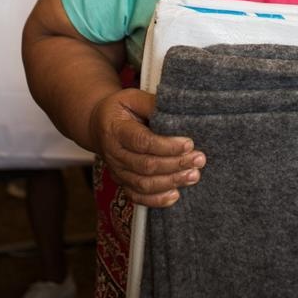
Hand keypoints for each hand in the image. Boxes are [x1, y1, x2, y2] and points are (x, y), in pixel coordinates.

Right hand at [89, 88, 205, 207]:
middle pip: (146, 165)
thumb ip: (151, 104)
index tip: (189, 144)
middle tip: (199, 159)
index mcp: (116, 130)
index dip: (167, 145)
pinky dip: (156, 200)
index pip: (142, 141)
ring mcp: (117, 171)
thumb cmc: (120, 110)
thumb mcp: (132, 98)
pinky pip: (138, 197)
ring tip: (194, 175)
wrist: (98, 126)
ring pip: (144, 184)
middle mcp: (114, 154)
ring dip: (171, 181)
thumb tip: (176, 111)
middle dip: (175, 164)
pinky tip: (175, 194)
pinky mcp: (122, 182)